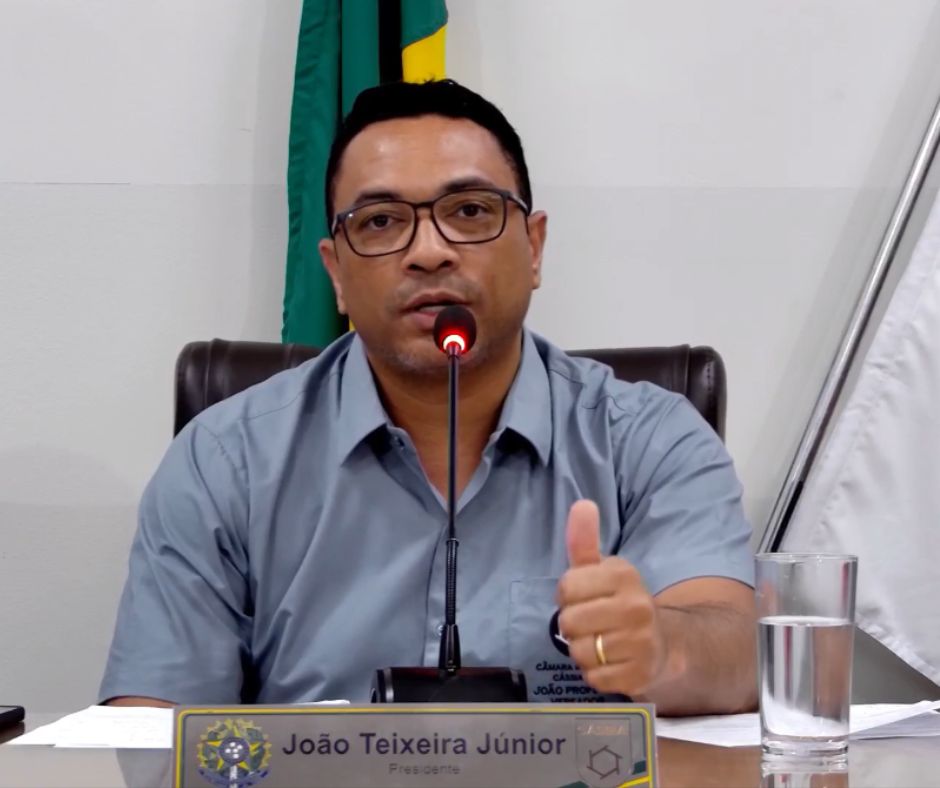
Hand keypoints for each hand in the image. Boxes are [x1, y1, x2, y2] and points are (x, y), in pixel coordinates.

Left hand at [556, 499, 668, 696]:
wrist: (665, 643)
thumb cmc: (620, 602)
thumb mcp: (603, 570)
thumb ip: (584, 541)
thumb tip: (581, 504)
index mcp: (624, 575)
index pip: (567, 587)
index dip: (568, 595)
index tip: (584, 597)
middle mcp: (636, 607)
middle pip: (569, 622)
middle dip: (573, 625)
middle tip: (591, 623)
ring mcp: (640, 643)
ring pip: (579, 652)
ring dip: (584, 651)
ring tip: (601, 643)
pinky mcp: (638, 676)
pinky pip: (594, 678)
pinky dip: (596, 674)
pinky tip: (611, 663)